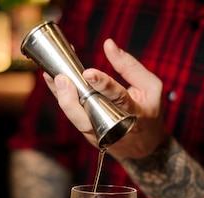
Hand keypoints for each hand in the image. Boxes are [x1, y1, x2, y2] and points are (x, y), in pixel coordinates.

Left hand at [44, 38, 168, 159]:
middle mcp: (116, 126)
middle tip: (61, 78)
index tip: (88, 72)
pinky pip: (75, 118)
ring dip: (63, 98)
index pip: (118, 98)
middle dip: (73, 98)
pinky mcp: (91, 137)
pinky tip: (55, 84)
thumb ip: (129, 66)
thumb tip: (108, 44)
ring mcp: (101, 135)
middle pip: (90, 116)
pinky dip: (64, 100)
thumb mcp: (151, 87)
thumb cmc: (150, 112)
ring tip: (52, 76)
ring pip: (78, 119)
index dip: (103, 85)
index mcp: (136, 112)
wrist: (146, 147)